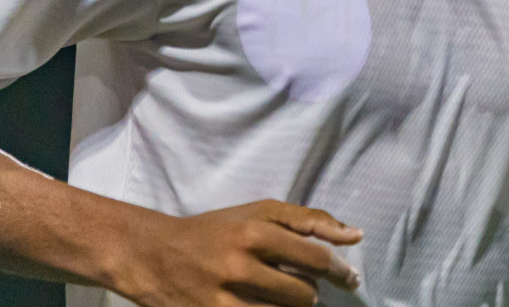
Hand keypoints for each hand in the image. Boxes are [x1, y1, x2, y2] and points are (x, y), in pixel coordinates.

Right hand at [122, 199, 360, 306]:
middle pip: (304, 294)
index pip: (315, 258)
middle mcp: (238, 265)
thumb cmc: (216, 230)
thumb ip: (309, 220)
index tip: (351, 278)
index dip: (341, 271)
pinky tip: (263, 305)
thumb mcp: (259, 211)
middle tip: (299, 285)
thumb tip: (355, 235)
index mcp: (253, 231)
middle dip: (309, 292)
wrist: (153, 254)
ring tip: (278, 295)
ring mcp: (222, 298)